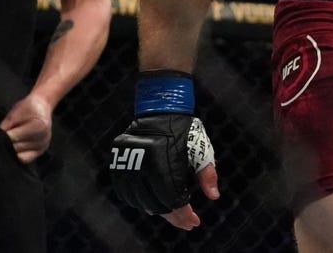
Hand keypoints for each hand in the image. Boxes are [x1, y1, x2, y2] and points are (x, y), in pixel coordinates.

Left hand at [0, 92, 52, 162]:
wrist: (42, 106)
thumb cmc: (29, 108)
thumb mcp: (16, 111)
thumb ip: (6, 124)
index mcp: (39, 126)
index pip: (13, 138)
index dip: (2, 136)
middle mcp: (43, 138)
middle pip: (16, 148)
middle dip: (6, 143)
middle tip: (2, 137)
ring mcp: (43, 146)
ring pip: (19, 155)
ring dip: (11, 149)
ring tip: (10, 140)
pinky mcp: (40, 151)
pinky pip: (25, 159)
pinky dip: (18, 155)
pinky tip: (15, 148)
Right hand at [109, 113, 218, 228]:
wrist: (161, 110)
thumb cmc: (185, 131)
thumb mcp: (201, 149)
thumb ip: (208, 174)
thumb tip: (214, 196)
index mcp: (166, 162)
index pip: (174, 199)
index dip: (184, 214)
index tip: (194, 222)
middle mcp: (144, 165)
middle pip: (157, 204)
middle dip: (173, 217)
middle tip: (185, 222)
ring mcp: (128, 165)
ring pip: (140, 200)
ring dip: (156, 210)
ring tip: (171, 213)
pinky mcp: (118, 163)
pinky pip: (125, 192)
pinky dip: (138, 201)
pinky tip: (151, 204)